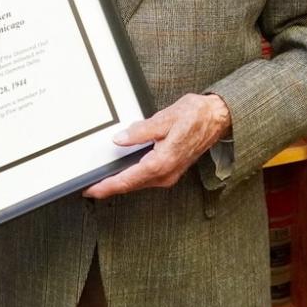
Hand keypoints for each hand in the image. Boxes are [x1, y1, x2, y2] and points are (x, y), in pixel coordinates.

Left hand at [83, 93, 230, 198]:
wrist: (216, 118)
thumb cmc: (194, 116)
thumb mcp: (164, 118)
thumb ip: (140, 131)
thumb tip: (120, 139)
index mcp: (162, 161)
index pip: (128, 179)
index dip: (107, 186)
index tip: (90, 189)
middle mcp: (166, 173)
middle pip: (131, 185)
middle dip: (110, 187)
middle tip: (89, 187)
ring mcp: (170, 173)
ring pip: (139, 184)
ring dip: (121, 184)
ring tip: (102, 181)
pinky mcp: (171, 170)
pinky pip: (147, 179)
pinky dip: (132, 179)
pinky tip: (124, 173)